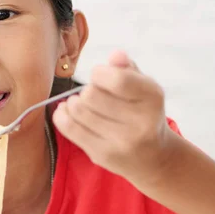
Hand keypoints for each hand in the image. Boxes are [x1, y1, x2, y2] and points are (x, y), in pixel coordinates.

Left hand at [52, 50, 178, 188]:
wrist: (153, 158)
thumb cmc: (143, 114)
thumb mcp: (143, 88)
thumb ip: (127, 69)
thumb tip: (115, 55)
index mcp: (153, 98)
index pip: (117, 80)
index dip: (99, 73)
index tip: (99, 76)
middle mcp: (141, 122)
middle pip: (91, 95)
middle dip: (86, 90)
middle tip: (92, 95)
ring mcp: (122, 142)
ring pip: (78, 111)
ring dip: (73, 103)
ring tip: (81, 104)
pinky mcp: (103, 155)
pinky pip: (69, 128)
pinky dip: (61, 115)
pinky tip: (66, 112)